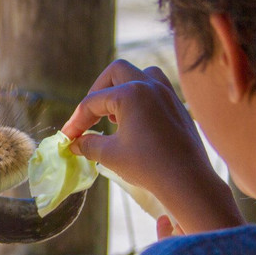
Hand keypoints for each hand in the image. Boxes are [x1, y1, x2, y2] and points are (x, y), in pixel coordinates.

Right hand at [60, 60, 242, 234]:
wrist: (188, 182)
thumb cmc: (147, 165)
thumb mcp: (109, 155)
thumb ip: (88, 144)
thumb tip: (75, 143)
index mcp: (131, 93)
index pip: (92, 102)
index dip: (76, 121)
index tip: (67, 137)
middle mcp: (151, 86)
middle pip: (116, 72)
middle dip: (97, 91)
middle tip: (90, 114)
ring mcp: (168, 94)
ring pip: (142, 73)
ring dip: (123, 87)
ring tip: (115, 113)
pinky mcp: (179, 107)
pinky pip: (157, 89)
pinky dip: (141, 98)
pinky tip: (135, 122)